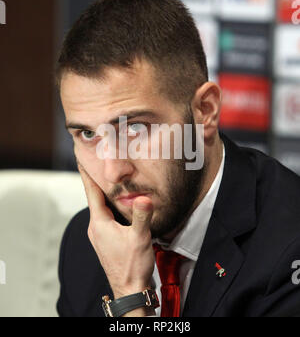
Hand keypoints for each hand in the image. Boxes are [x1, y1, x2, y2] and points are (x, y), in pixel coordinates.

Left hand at [77, 163, 155, 314]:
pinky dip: (110, 206)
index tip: (83, 159)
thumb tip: (144, 198)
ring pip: (100, 208)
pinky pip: (106, 217)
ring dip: (104, 194)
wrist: (130, 289)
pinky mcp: (106, 240)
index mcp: (99, 223)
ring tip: (110, 180)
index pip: (91, 192)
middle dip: (97, 181)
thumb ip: (142, 216)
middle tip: (99, 164)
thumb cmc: (132, 266)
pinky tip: (120, 205)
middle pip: (95, 198)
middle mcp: (96, 227)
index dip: (87, 174)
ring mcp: (100, 235)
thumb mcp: (139, 238)